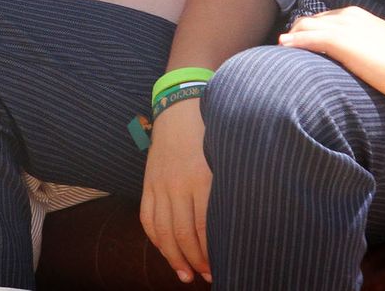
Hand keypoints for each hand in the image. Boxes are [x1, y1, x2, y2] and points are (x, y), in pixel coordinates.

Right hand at [139, 99, 211, 283]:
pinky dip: (155, 238)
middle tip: (205, 276)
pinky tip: (166, 250)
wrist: (179, 109)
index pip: (203, 228)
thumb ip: (226, 191)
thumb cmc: (210, 135)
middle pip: (182, 234)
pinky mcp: (148, 183)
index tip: (219, 268)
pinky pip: (147, 217)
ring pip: (163, 230)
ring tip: (184, 274)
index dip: (209, 254)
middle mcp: (178, 185)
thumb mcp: (223, 160)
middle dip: (194, 261)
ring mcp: (159, 184)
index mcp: (201, 180)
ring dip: (173, 257)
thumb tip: (236, 226)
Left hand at [279, 6, 384, 101]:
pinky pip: (307, 38)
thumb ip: (365, 49)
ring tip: (282, 51)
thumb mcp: (381, 48)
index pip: (323, 19)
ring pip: (304, 27)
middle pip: (308, 21)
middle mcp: (347, 16)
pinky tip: (284, 48)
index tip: (300, 44)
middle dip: (295, 33)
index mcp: (357, 16)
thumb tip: (360, 62)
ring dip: (291, 38)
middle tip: (286, 49)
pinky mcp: (340, 41)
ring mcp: (343, 27)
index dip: (308, 31)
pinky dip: (293, 42)